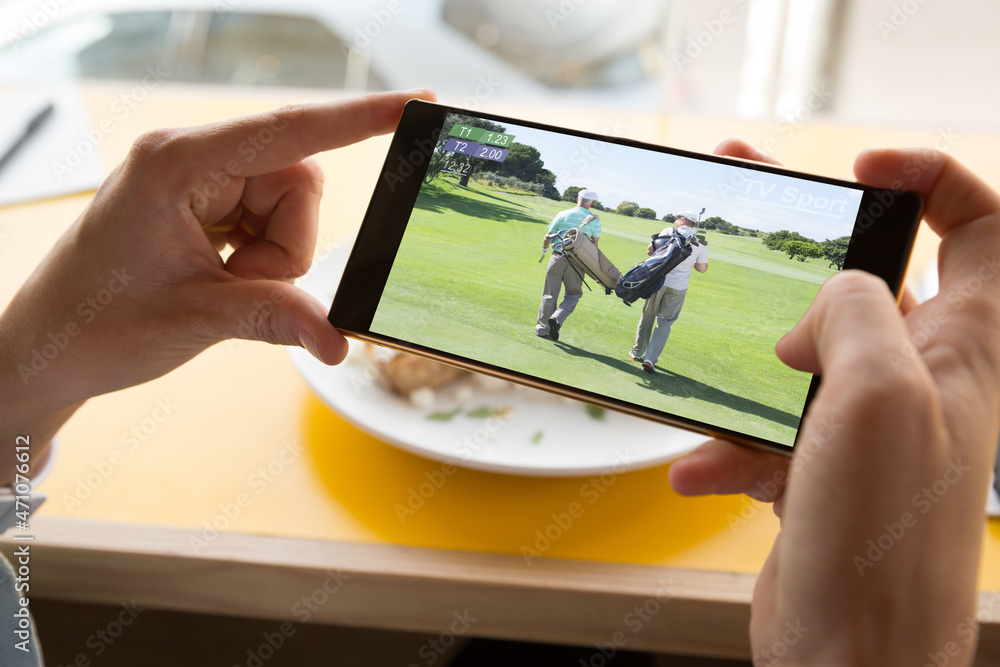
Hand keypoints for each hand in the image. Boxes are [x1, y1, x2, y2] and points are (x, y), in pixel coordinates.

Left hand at [0, 89, 435, 470]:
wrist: (50, 347)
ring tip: (219, 285)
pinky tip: (218, 277)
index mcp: (177, 163)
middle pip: (298, 180)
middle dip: (286, 244)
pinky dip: (262, 259)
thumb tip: (340, 340)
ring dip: (273, 257)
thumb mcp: (196, 319)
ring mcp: (199, 181)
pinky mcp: (206, 204)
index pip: (289, 133)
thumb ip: (275, 317)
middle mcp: (191, 158)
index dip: (358, 119)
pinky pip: (272, 223)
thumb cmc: (98, 323)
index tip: (416, 102)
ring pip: (291, 207)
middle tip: (236, 282)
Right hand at [670, 140, 999, 664]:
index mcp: (961, 346)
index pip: (982, 226)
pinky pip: (768, 432)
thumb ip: (857, 314)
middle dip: (801, 237)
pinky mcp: (821, 472)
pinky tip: (697, 467)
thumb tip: (819, 307)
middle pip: (867, 277)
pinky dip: (729, 445)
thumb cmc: (882, 537)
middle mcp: (920, 380)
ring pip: (804, 353)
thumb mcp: (878, 395)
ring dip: (745, 350)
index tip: (858, 169)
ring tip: (684, 328)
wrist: (850, 659)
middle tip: (737, 193)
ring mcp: (867, 428)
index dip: (933, 178)